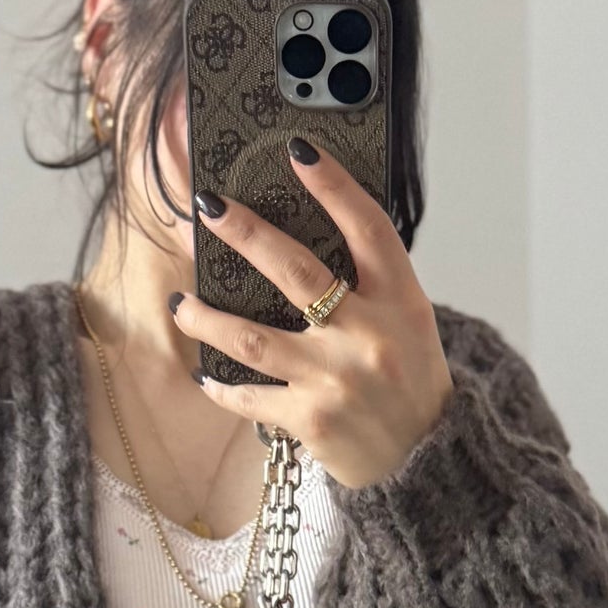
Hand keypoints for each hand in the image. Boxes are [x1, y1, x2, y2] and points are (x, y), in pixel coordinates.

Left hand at [170, 136, 454, 490]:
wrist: (425, 458)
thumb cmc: (409, 379)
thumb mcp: (407, 320)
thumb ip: (368, 283)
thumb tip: (298, 238)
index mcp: (400, 301)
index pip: (368, 228)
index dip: (334, 185)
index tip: (299, 150)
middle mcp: (369, 335)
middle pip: (297, 271)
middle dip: (246, 233)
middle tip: (208, 206)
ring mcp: (337, 379)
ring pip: (253, 338)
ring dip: (209, 318)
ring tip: (183, 303)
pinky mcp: (311, 419)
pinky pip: (251, 396)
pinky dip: (222, 386)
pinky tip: (206, 374)